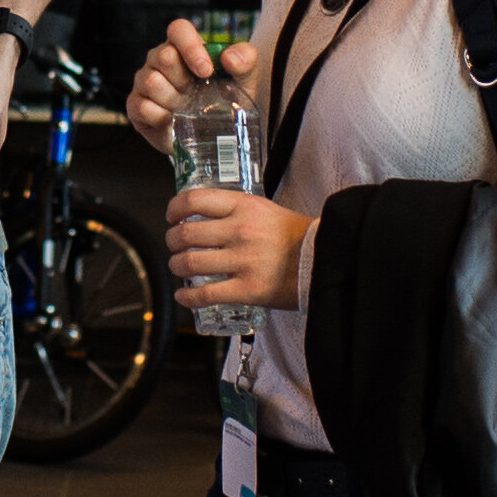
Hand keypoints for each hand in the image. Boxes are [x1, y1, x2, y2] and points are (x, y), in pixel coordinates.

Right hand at [120, 18, 247, 147]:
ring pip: (151, 82)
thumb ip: (245, 61)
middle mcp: (159, 59)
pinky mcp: (135, 106)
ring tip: (185, 110)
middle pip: (163, 57)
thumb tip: (230, 58)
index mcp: (184, 47)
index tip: (206, 71)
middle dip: (184, 80)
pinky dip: (161, 118)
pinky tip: (172, 122)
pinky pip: (143, 107)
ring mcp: (144, 81)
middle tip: (196, 95)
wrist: (213, 136)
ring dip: (173, 101)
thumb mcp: (244, 80)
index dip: (190, 47)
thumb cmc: (225, 100)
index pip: (178, 29)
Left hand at [165, 187, 317, 314]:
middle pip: (185, 234)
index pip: (194, 200)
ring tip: (180, 268)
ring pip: (190, 263)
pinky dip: (188, 297)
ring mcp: (243, 261)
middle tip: (175, 247)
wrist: (324, 261)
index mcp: (244, 206)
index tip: (172, 217)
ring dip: (177, 267)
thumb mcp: (265, 209)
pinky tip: (184, 296)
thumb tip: (203, 215)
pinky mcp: (247, 290)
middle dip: (172, 242)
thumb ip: (235, 211)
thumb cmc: (295, 236)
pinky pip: (205, 294)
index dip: (174, 208)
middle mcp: (240, 231)